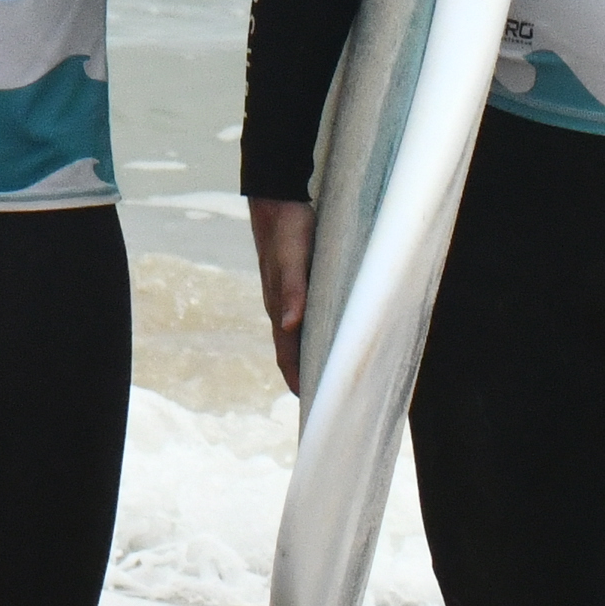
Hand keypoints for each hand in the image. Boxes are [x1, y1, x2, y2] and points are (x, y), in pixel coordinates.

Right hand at [252, 195, 314, 395]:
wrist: (276, 200)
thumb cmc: (287, 230)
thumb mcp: (292, 260)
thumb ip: (292, 291)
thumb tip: (289, 327)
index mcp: (279, 308)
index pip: (287, 355)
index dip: (297, 380)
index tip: (312, 405)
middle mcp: (282, 307)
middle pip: (292, 351)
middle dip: (304, 375)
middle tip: (324, 399)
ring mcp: (288, 295)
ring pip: (299, 335)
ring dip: (309, 355)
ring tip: (327, 374)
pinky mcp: (298, 282)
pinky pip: (306, 316)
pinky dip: (316, 332)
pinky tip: (328, 332)